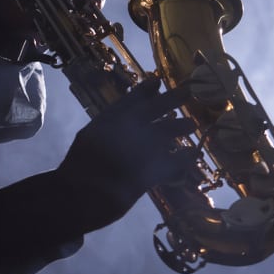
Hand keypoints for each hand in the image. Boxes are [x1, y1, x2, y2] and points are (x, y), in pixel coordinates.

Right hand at [56, 78, 197, 230]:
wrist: (85, 192)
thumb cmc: (80, 167)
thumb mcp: (88, 139)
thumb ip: (105, 129)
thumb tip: (116, 126)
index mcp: (112, 117)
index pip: (133, 98)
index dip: (147, 89)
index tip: (157, 81)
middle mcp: (132, 125)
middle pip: (158, 106)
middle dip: (173, 98)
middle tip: (188, 91)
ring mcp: (146, 144)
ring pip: (171, 129)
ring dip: (182, 125)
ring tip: (192, 124)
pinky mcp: (158, 166)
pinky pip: (179, 159)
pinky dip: (186, 157)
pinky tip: (193, 154)